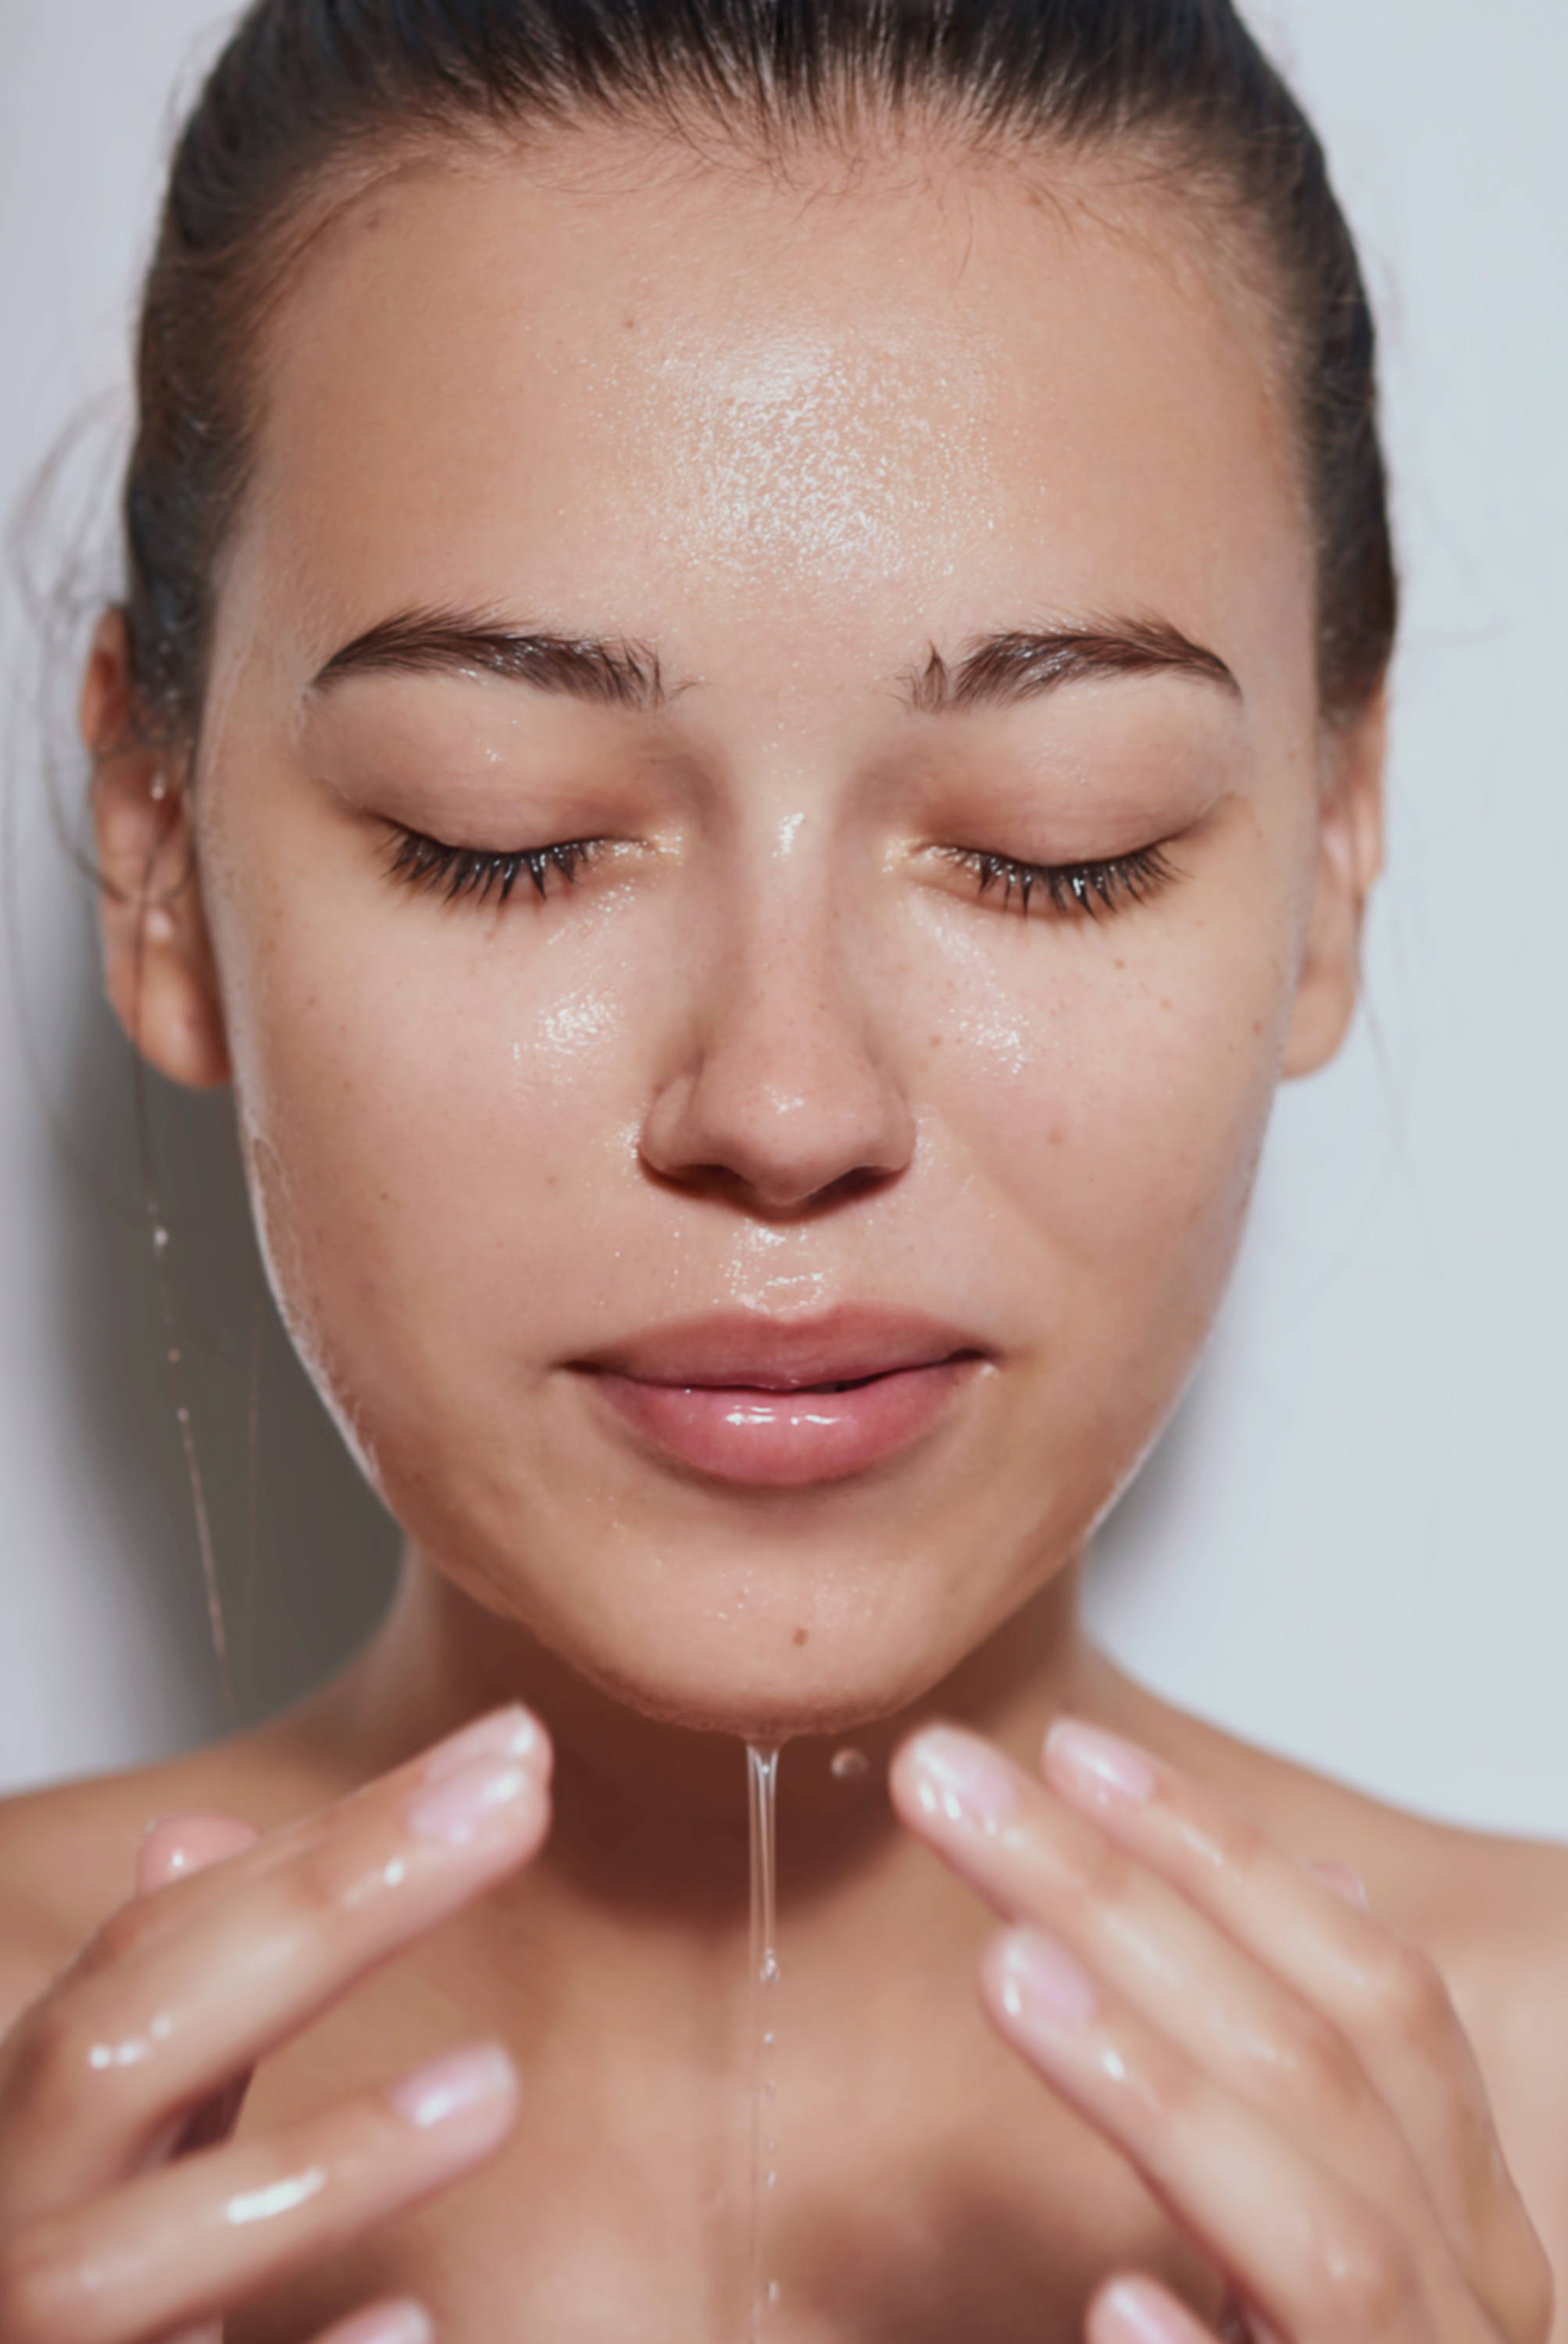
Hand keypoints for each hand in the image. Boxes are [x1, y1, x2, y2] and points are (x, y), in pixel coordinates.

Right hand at [0, 1703, 550, 2343]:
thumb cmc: (73, 2298)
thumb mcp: (111, 2152)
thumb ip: (165, 2019)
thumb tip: (197, 1833)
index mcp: (23, 2138)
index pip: (148, 1955)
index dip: (323, 1847)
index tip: (504, 1755)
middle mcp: (3, 2238)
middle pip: (106, 2062)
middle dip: (315, 1916)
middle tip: (515, 1807)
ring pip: (96, 2280)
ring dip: (304, 2172)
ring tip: (496, 2088)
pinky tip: (411, 2331)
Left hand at [889, 1715, 1554, 2343]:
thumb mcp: (1332, 2259)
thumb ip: (1318, 2108)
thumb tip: (1319, 1881)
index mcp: (1472, 2238)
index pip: (1373, 1997)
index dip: (1229, 1860)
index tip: (1074, 1751)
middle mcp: (1490, 2315)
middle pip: (1327, 2064)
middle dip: (1134, 1898)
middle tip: (952, 1783)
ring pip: (1332, 2236)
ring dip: (1166, 2090)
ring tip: (1008, 1974)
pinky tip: (1116, 2302)